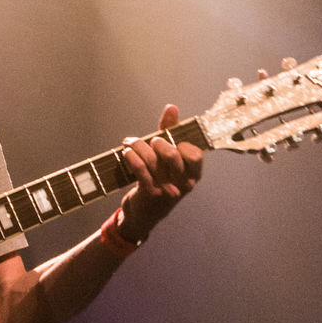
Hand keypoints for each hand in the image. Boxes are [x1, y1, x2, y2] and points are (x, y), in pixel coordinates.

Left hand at [116, 103, 202, 241]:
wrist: (143, 215)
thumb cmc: (158, 180)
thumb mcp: (167, 159)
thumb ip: (171, 132)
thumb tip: (171, 107)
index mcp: (193, 175)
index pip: (195, 155)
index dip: (181, 143)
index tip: (168, 138)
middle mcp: (183, 184)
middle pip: (173, 156)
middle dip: (159, 143)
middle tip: (150, 141)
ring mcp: (167, 190)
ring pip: (153, 161)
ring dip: (138, 147)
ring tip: (129, 143)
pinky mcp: (149, 195)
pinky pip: (141, 171)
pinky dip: (132, 158)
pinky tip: (126, 152)